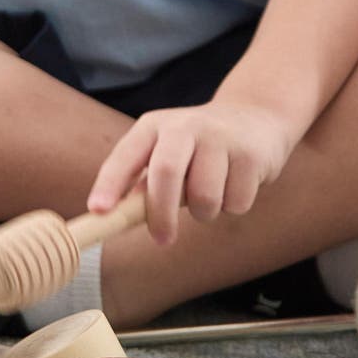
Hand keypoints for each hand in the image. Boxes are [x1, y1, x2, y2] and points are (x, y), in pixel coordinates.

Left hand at [87, 99, 294, 244]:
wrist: (257, 118)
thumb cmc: (199, 148)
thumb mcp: (166, 152)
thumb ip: (142, 183)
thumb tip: (114, 219)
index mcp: (154, 127)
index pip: (126, 155)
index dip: (110, 184)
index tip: (99, 211)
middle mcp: (185, 126)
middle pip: (166, 173)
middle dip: (161, 214)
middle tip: (162, 239)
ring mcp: (221, 137)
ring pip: (204, 197)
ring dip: (204, 212)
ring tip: (210, 197)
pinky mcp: (251, 154)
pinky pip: (236, 202)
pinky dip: (233, 206)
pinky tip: (236, 184)